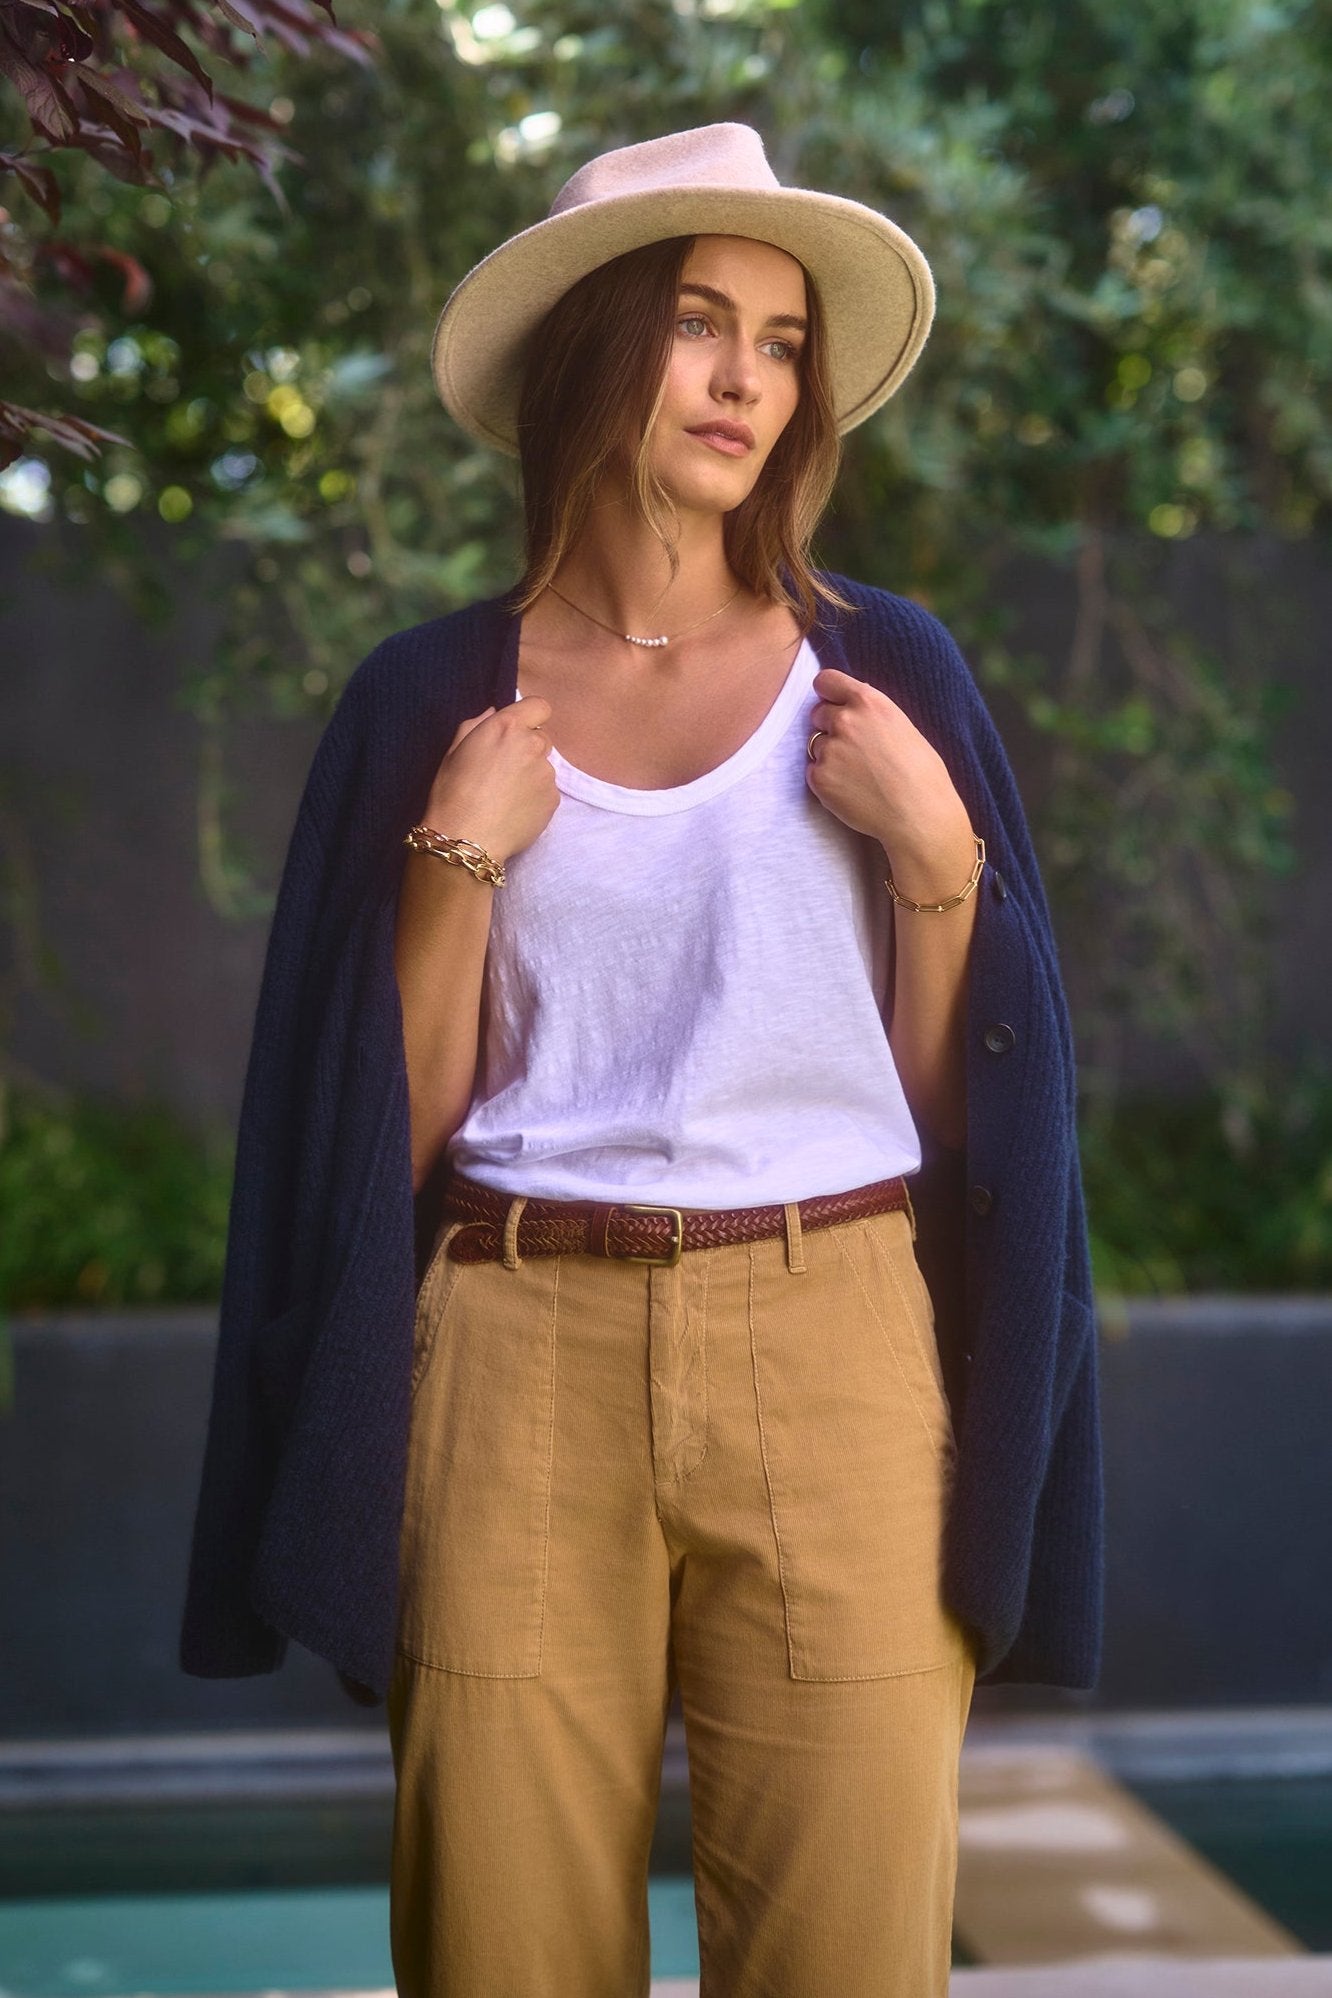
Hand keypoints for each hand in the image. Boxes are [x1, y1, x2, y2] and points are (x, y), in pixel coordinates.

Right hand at [423, 697, 559, 863]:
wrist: (466, 839)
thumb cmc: (452, 793)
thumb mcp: (454, 751)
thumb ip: (477, 724)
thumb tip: (494, 712)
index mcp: (507, 727)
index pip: (539, 706)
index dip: (531, 717)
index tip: (518, 731)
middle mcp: (532, 744)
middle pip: (542, 738)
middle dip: (527, 748)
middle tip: (504, 770)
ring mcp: (546, 773)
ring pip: (544, 766)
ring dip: (531, 774)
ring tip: (506, 795)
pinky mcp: (554, 799)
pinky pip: (548, 791)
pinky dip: (535, 797)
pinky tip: (514, 810)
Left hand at [804, 668, 972, 879]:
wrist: (919, 815)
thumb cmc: (922, 774)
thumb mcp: (902, 727)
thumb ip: (872, 714)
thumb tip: (854, 706)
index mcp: (869, 702)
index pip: (826, 680)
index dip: (827, 694)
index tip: (831, 703)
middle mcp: (845, 720)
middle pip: (817, 713)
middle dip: (829, 727)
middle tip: (853, 749)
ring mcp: (829, 749)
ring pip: (815, 745)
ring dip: (829, 755)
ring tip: (858, 774)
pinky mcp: (819, 777)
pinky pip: (813, 771)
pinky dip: (826, 780)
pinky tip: (852, 790)